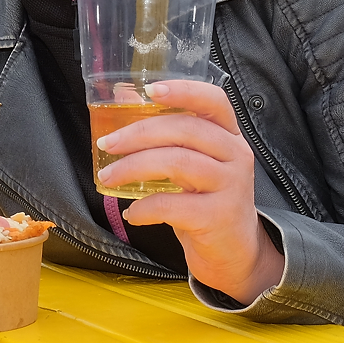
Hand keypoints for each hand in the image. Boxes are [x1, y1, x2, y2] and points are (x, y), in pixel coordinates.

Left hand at [95, 80, 284, 303]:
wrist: (234, 252)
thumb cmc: (205, 202)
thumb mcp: (189, 164)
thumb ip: (164, 134)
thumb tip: (123, 97)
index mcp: (229, 136)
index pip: (214, 101)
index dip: (183, 90)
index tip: (150, 89)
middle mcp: (236, 156)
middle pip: (185, 130)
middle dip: (138, 134)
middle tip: (107, 144)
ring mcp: (231, 186)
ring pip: (177, 162)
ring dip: (133, 167)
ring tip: (109, 178)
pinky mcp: (219, 216)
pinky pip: (173, 204)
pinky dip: (145, 207)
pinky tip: (133, 214)